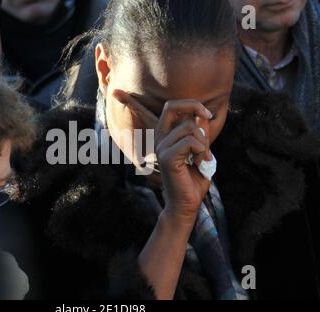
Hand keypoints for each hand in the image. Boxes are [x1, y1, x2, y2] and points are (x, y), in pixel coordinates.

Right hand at [113, 90, 212, 225]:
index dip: (129, 101)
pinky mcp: (166, 157)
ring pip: (189, 127)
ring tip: (203, 157)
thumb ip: (200, 131)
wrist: (187, 204)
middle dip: (193, 104)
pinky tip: (200, 163)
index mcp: (164, 136)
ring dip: (205, 141)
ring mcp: (161, 147)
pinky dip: (203, 151)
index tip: (118, 92)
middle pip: (172, 106)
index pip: (143, 112)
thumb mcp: (201, 150)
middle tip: (207, 113)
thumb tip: (201, 113)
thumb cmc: (194, 178)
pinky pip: (190, 141)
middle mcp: (159, 138)